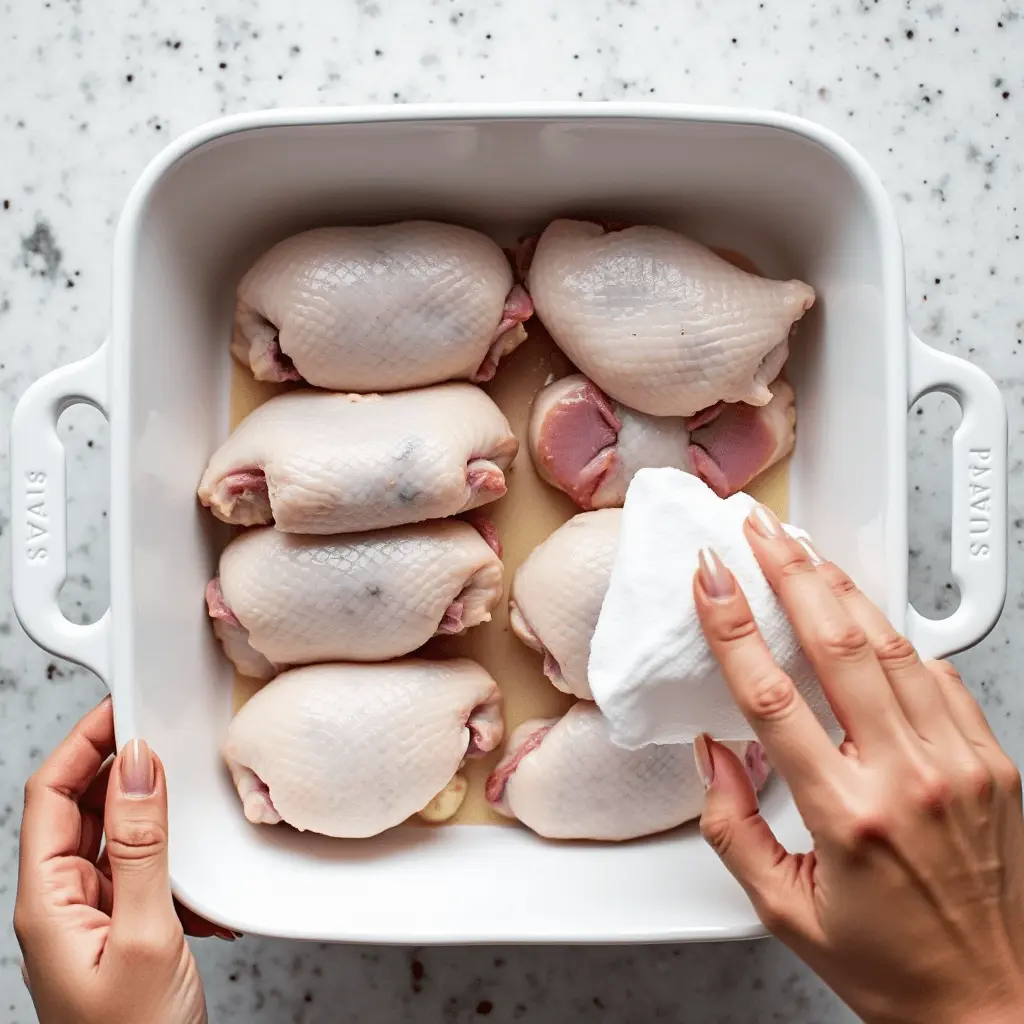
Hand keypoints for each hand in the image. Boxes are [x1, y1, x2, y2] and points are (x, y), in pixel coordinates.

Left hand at [15, 697, 225, 1023]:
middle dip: (122, 770)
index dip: (83, 743)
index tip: (124, 707)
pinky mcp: (122, 930)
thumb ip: (143, 846)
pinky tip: (201, 878)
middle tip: (164, 737)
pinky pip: (141, 871)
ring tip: (188, 807)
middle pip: (80, 808)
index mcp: (47, 903)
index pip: (51, 795)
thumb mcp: (147, 934)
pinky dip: (174, 862)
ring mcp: (91, 918)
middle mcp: (61, 905)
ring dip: (155, 818)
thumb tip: (139, 766)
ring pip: (115, 838)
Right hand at [693, 505, 1023, 1023]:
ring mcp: (958, 764)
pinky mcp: (990, 762)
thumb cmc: (890, 966)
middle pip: (838, 645)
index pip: (771, 695)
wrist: (989, 1003)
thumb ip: (732, 828)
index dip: (732, 626)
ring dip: (843, 591)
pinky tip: (870, 619)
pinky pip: (940, 677)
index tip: (710, 581)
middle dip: (791, 573)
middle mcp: (909, 778)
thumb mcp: (783, 910)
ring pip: (893, 647)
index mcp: (847, 816)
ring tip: (807, 554)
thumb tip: (713, 756)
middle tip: (761, 532)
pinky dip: (899, 638)